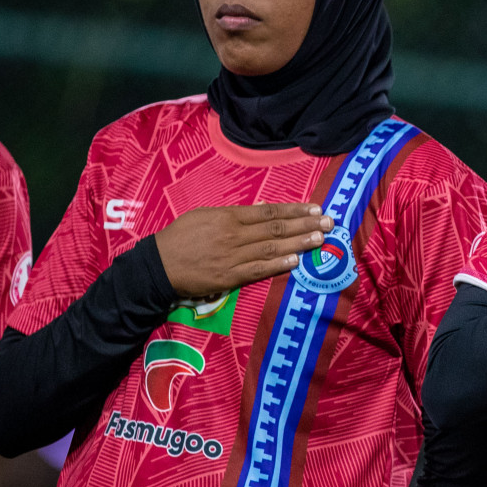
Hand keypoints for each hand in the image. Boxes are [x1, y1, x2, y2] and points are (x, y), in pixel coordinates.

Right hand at [154, 203, 333, 301]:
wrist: (157, 266)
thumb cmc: (180, 237)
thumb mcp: (204, 215)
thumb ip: (235, 214)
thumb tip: (261, 210)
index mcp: (228, 217)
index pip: (269, 212)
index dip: (294, 210)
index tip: (315, 208)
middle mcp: (234, 235)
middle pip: (276, 229)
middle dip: (305, 225)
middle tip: (329, 222)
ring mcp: (232, 257)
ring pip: (272, 249)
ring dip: (299, 243)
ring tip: (320, 238)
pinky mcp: (229, 277)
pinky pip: (258, 270)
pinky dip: (278, 265)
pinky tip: (297, 261)